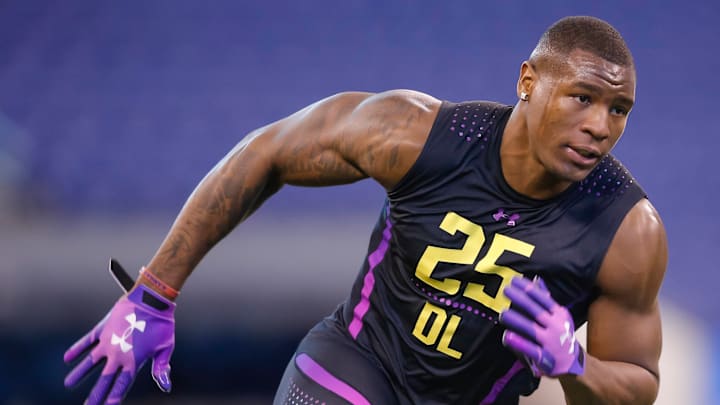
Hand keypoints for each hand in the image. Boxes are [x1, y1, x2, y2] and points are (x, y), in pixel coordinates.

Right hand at [64, 284, 175, 403]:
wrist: (151, 299)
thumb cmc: (162, 324)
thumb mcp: (165, 348)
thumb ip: (161, 368)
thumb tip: (165, 387)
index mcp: (134, 361)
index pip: (122, 385)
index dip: (114, 397)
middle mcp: (118, 354)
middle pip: (104, 379)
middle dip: (95, 395)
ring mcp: (108, 341)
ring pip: (89, 362)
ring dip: (78, 374)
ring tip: (68, 384)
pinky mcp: (103, 329)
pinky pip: (86, 341)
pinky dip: (76, 349)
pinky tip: (67, 358)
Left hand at [500, 276, 584, 376]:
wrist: (573, 363)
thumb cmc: (561, 335)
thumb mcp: (559, 316)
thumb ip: (546, 298)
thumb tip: (537, 279)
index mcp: (559, 314)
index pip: (543, 299)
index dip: (529, 289)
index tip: (515, 281)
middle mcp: (556, 327)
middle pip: (536, 311)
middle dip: (520, 300)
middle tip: (506, 291)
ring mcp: (551, 342)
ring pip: (531, 329)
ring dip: (517, 320)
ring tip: (503, 314)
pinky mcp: (544, 358)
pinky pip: (530, 349)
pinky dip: (519, 343)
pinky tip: (507, 336)